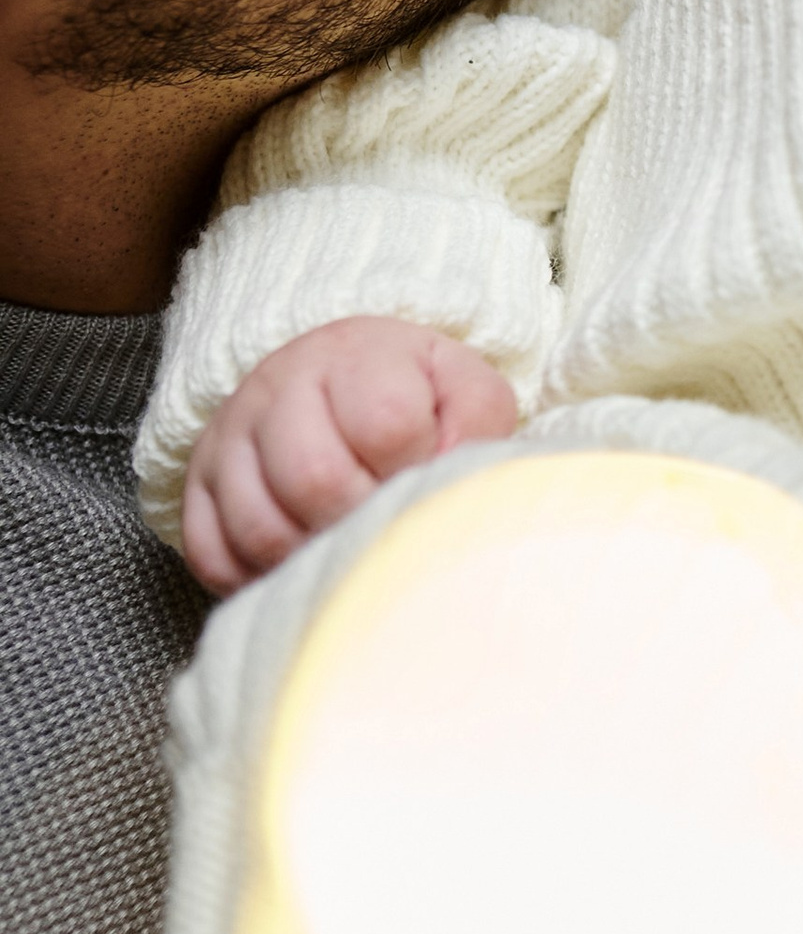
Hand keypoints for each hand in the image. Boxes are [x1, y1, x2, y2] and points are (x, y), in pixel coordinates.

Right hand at [181, 316, 518, 593]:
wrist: (333, 378)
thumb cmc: (411, 395)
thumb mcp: (461, 389)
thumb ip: (477, 425)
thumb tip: (453, 484)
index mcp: (355, 355)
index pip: (387, 423)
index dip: (415, 468)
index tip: (425, 480)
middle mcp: (277, 387)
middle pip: (313, 479)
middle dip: (363, 519)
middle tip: (386, 527)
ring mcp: (227, 437)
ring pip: (259, 527)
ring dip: (313, 556)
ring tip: (347, 550)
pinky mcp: (194, 485)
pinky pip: (211, 554)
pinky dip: (257, 578)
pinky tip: (296, 566)